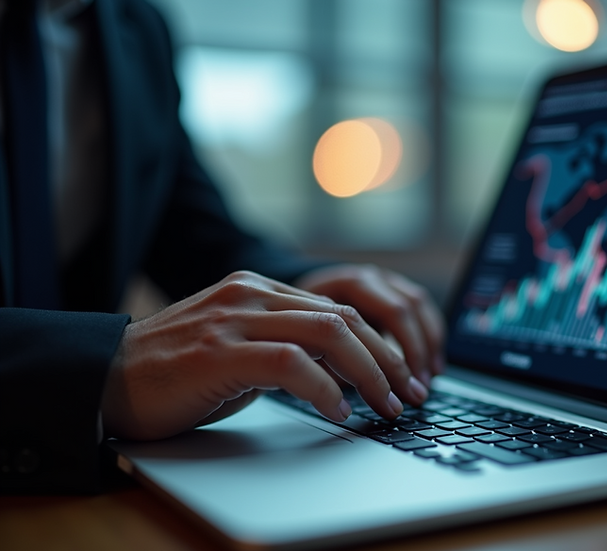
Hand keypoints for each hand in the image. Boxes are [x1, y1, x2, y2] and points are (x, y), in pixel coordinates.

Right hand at [101, 271, 428, 439]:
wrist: (105, 381)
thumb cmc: (174, 374)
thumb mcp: (240, 351)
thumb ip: (286, 348)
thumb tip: (344, 372)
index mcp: (258, 289)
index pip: (338, 309)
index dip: (378, 345)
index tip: (401, 378)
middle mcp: (250, 294)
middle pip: (343, 317)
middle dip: (386, 359)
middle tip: (407, 395)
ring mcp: (234, 318)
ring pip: (328, 333)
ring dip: (369, 374)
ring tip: (385, 406)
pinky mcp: (219, 351)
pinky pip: (291, 363)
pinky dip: (325, 389)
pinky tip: (337, 411)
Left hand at [294, 264, 444, 386]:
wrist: (290, 305)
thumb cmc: (296, 331)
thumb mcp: (303, 345)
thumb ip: (328, 360)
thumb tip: (353, 391)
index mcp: (346, 285)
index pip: (383, 315)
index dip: (389, 359)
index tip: (391, 395)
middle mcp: (369, 278)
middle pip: (403, 310)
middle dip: (413, 356)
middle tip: (414, 394)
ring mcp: (385, 281)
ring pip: (418, 306)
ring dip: (426, 347)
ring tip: (425, 383)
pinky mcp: (397, 291)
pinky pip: (423, 309)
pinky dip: (431, 338)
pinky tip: (432, 367)